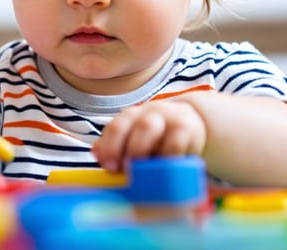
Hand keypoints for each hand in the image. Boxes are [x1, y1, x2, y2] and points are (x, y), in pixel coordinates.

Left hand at [91, 100, 205, 171]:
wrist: (189, 123)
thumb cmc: (155, 138)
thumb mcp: (133, 140)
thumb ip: (114, 147)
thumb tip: (96, 153)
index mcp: (131, 116)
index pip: (117, 127)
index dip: (111, 147)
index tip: (109, 167)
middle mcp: (149, 112)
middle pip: (137, 125)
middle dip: (130, 149)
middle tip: (128, 171)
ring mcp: (169, 117)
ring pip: (150, 128)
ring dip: (143, 151)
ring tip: (143, 173)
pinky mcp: (188, 128)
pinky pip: (176, 143)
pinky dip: (168, 158)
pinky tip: (164, 170)